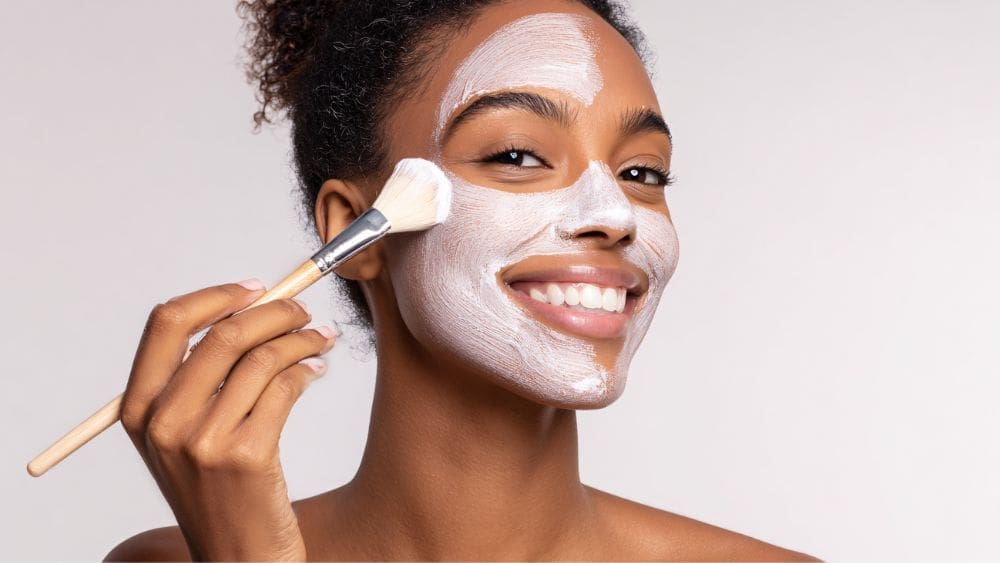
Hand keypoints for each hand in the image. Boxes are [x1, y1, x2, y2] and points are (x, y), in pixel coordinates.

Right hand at [120, 279, 334, 560]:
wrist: (238, 557)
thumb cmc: (221, 491)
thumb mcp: (187, 436)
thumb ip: (201, 379)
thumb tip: (249, 309)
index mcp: (140, 410)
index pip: (166, 323)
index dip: (215, 296)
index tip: (254, 289)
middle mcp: (164, 423)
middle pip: (223, 333)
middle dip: (274, 311)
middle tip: (304, 312)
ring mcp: (203, 441)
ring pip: (261, 357)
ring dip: (301, 338)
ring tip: (321, 340)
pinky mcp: (246, 456)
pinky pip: (285, 386)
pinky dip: (309, 368)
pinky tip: (317, 371)